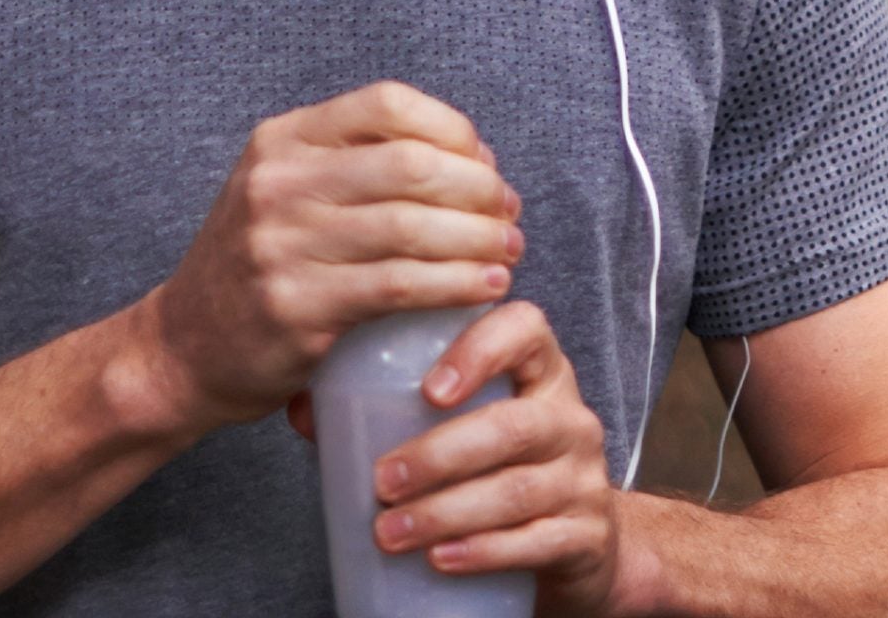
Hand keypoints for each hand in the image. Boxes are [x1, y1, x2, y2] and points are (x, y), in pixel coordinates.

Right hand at [133, 81, 523, 430]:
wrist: (182, 346)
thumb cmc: (257, 265)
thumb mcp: (282, 189)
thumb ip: (352, 165)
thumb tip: (466, 157)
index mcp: (282, 140)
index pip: (386, 104)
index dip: (451, 128)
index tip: (483, 162)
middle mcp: (280, 183)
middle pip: (409, 164)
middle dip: (478, 187)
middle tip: (508, 214)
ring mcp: (284, 245)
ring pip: (412, 226)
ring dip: (478, 239)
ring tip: (508, 253)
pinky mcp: (299, 308)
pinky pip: (399, 286)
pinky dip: (455, 284)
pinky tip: (484, 288)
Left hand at [364, 300, 632, 617]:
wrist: (578, 537)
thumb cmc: (499, 460)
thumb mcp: (464, 419)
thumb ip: (389, 404)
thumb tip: (301, 408)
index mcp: (538, 366)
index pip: (524, 329)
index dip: (479, 350)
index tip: (429, 388)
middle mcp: (568, 415)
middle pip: (512, 425)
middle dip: (440, 455)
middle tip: (382, 482)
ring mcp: (583, 476)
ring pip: (517, 489)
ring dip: (446, 512)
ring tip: (392, 531)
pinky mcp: (586, 534)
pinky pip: (536, 542)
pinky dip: (483, 552)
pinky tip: (441, 558)